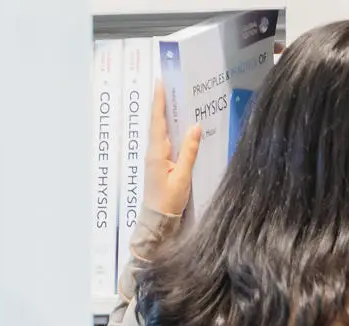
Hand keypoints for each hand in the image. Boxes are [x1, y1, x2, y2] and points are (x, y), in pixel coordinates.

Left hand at [145, 81, 202, 221]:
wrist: (157, 220)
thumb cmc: (169, 200)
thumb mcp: (182, 177)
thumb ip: (189, 152)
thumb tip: (195, 127)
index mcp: (157, 153)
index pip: (158, 122)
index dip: (159, 102)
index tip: (160, 83)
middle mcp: (153, 152)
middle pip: (157, 123)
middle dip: (162, 104)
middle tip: (168, 85)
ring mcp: (155, 157)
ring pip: (160, 131)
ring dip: (165, 115)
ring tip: (173, 99)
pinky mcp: (159, 163)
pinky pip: (164, 140)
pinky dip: (169, 129)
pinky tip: (177, 125)